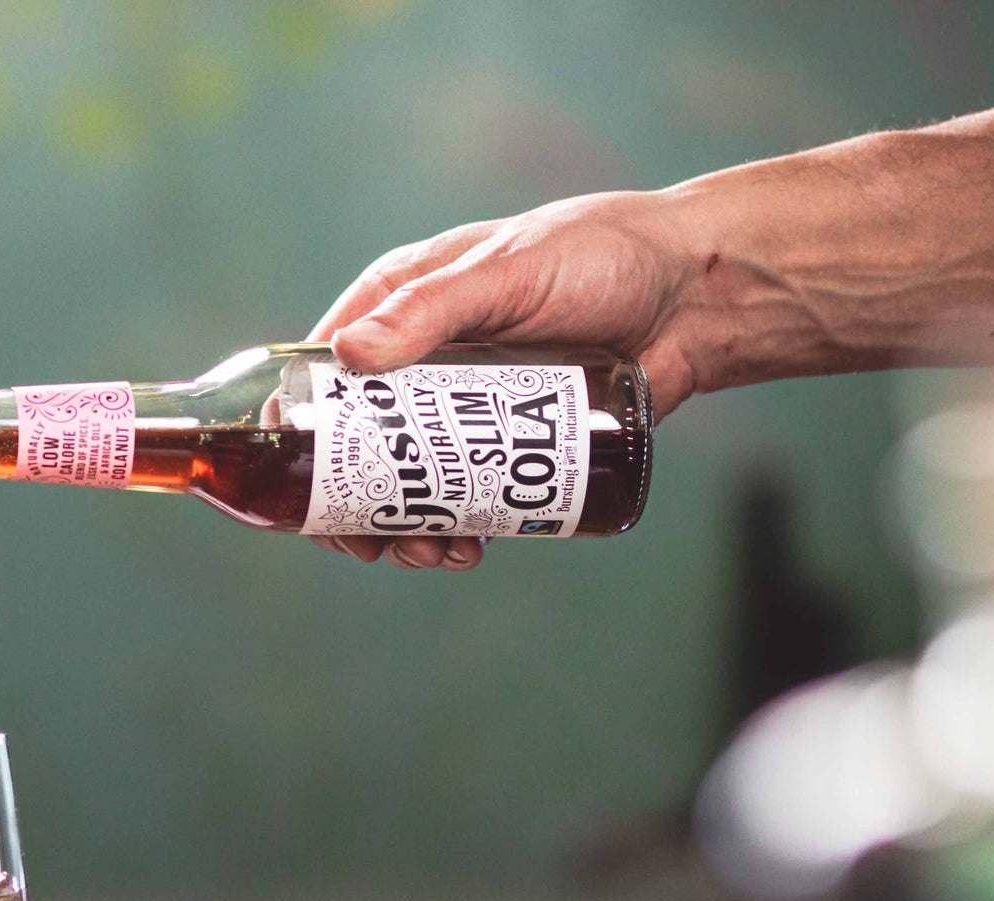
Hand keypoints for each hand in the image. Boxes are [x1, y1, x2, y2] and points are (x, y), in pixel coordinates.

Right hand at [308, 189, 703, 571]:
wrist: (695, 294)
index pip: (324, 371)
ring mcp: (465, 407)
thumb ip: (431, 308)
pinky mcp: (511, 441)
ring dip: (407, 527)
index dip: (302, 430)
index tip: (298, 482)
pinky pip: (467, 492)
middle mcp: (422, 359)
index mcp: (402, 303)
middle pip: (359, 444)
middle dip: (357, 503)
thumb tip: (348, 355)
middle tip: (371, 545)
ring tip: (435, 554)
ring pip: (410, 480)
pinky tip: (469, 548)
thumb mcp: (507, 271)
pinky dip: (457, 527)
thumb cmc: (600, 253)